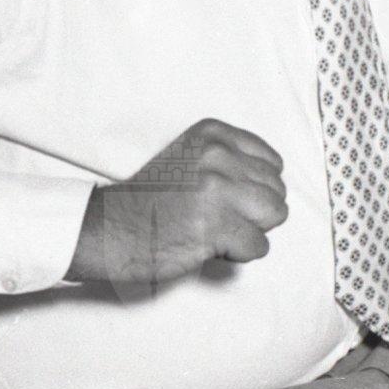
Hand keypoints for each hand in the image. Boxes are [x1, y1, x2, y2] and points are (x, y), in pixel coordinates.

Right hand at [67, 119, 287, 290]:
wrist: (110, 228)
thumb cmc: (153, 199)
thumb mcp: (192, 157)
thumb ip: (234, 160)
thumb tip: (278, 184)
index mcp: (214, 134)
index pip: (274, 164)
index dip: (255, 189)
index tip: (225, 198)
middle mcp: (217, 155)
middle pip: (276, 191)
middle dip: (254, 212)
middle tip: (216, 217)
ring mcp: (216, 190)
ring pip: (275, 215)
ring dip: (251, 231)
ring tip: (218, 230)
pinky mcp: (214, 226)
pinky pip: (258, 246)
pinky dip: (240, 254)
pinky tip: (210, 246)